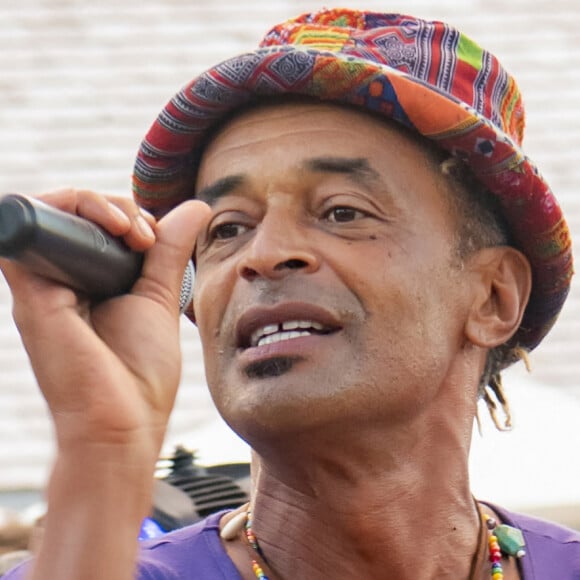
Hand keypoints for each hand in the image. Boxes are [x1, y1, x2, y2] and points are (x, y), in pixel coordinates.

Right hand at [0, 188, 210, 455]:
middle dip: (116, 206)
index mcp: (87, 283)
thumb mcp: (158, 297)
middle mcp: (60, 280)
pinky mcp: (33, 291)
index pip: (95, 225)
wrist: (123, 424)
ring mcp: (42, 284)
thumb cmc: (139, 375)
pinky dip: (71, 210)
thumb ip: (169, 251)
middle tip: (146, 234)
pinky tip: (114, 229)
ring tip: (133, 232)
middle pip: (74, 213)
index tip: (156, 238)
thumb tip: (195, 207)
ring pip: (52, 211)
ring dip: (96, 204)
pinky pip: (31, 227)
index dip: (126, 214)